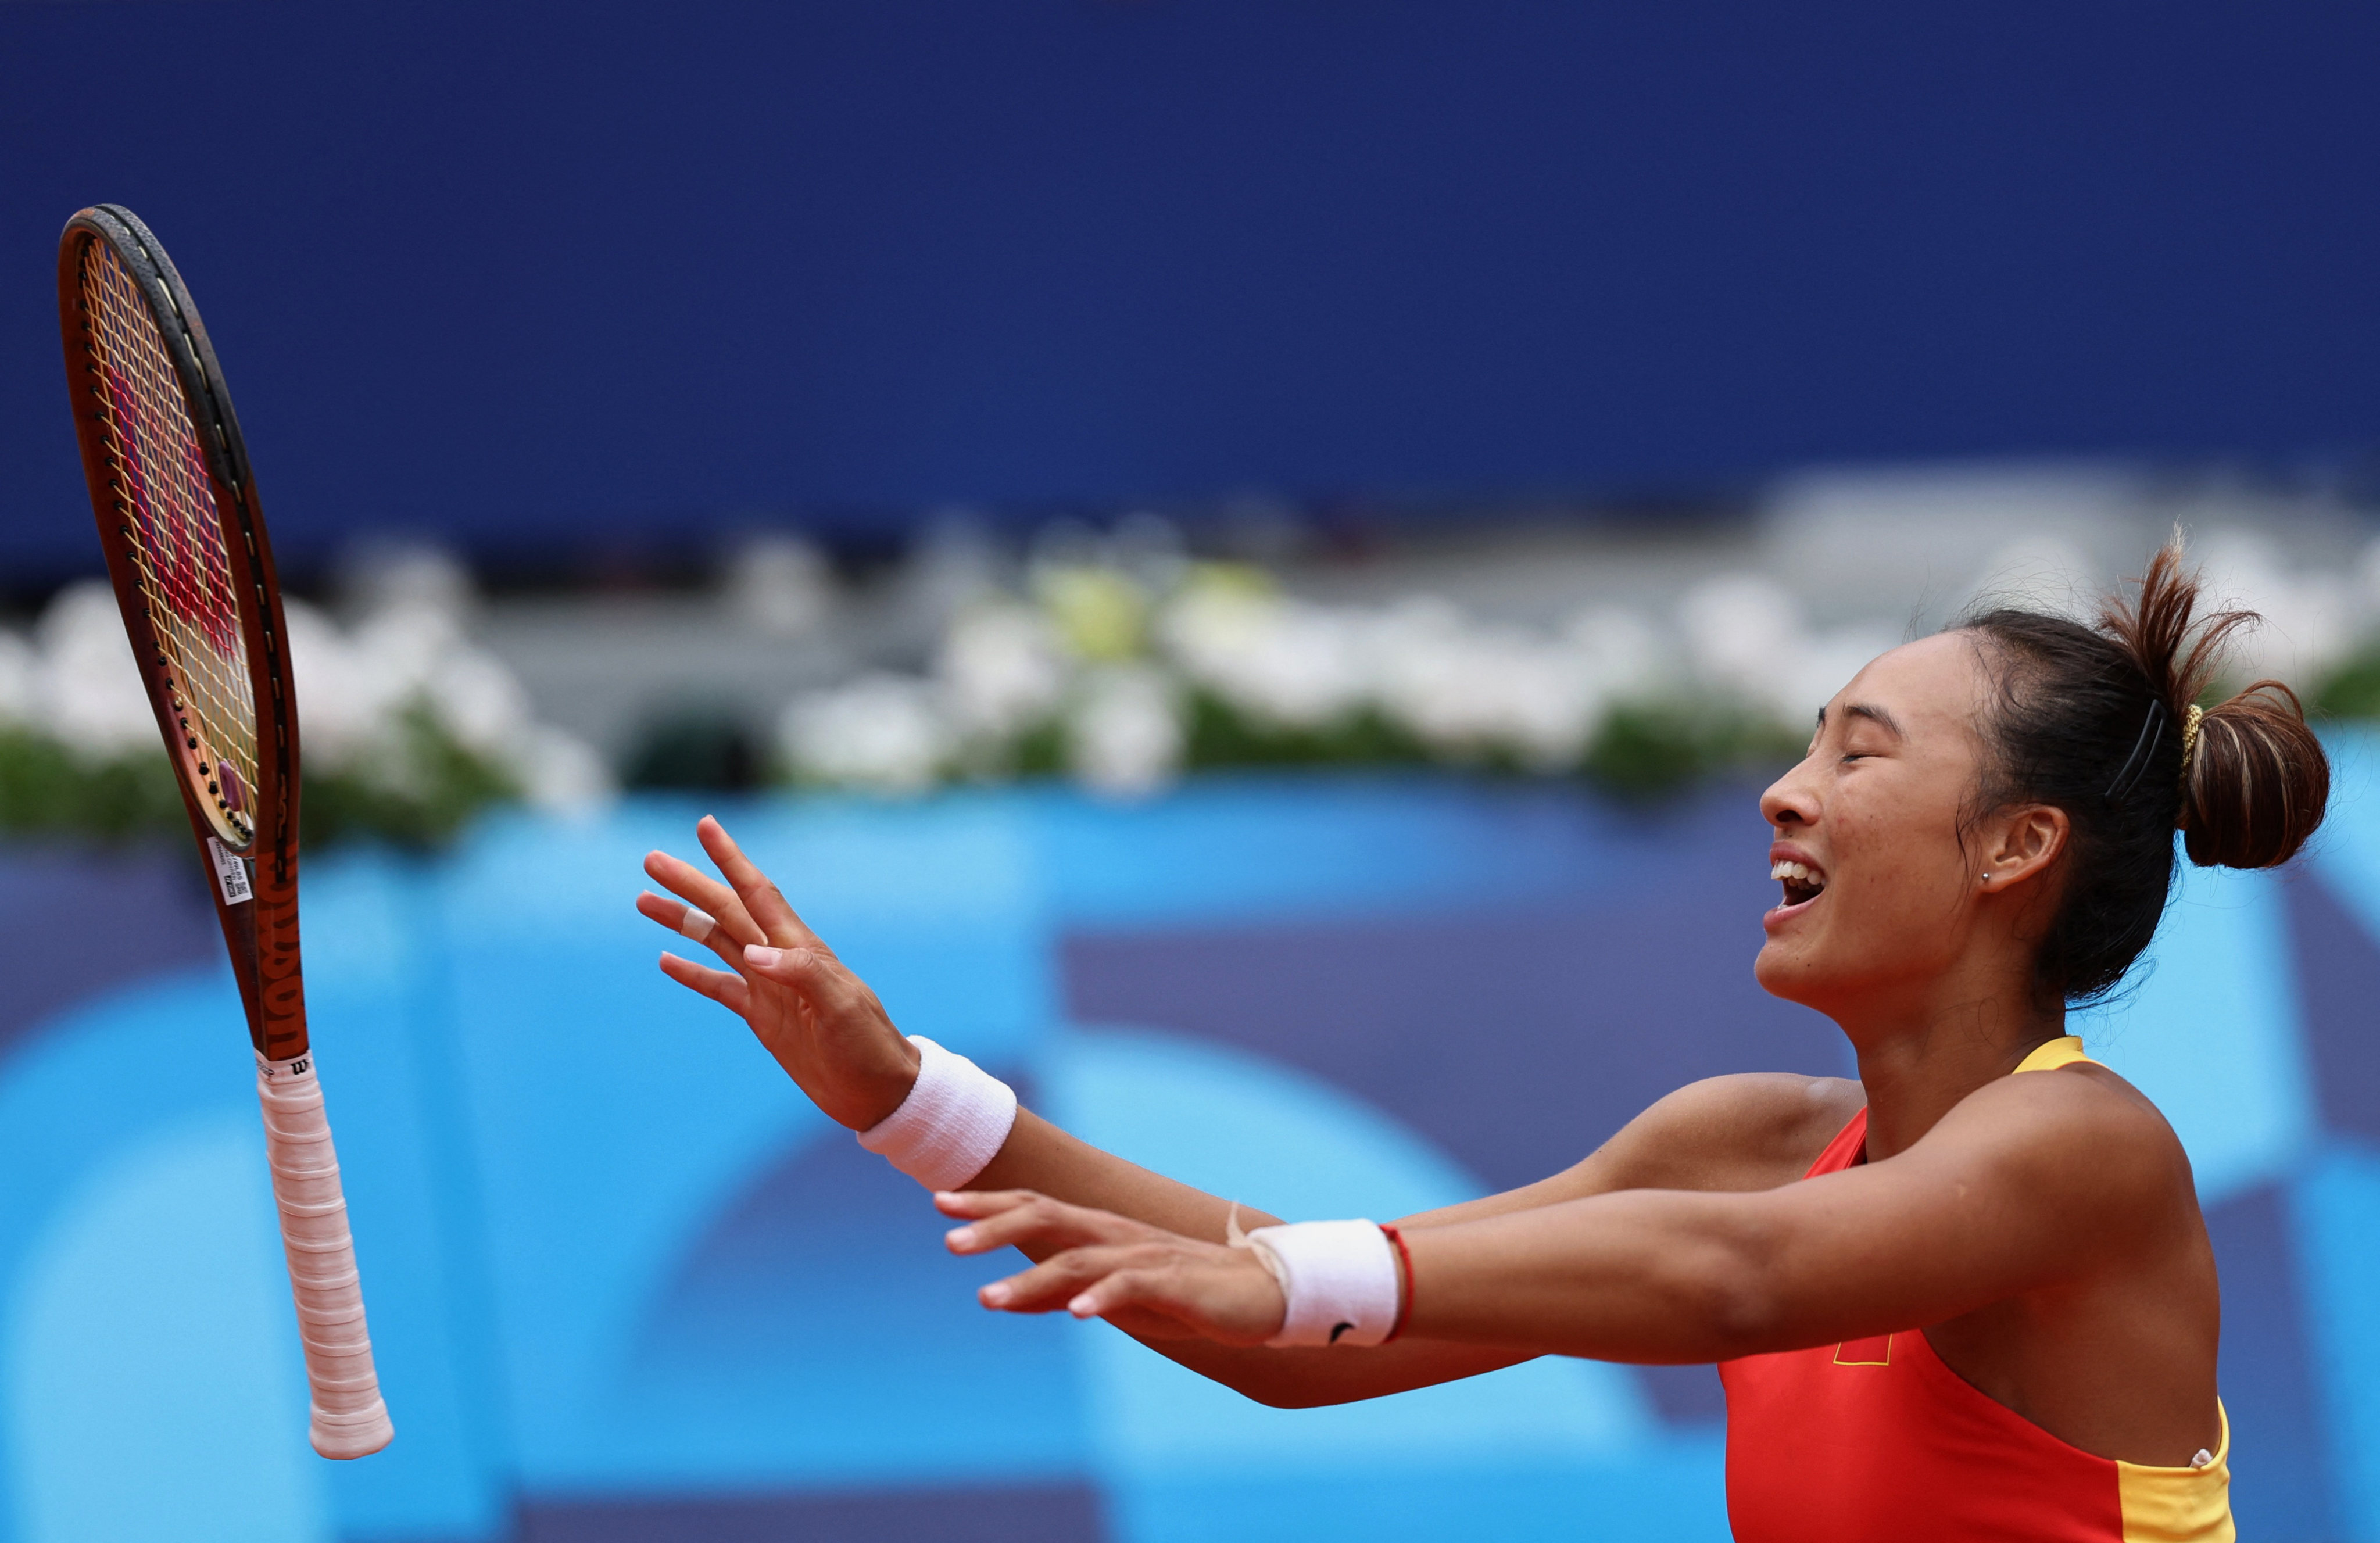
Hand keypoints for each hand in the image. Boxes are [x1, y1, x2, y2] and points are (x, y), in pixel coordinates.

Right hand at [639, 815, 920, 1129]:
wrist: (878, 1091)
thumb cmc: (868, 1044)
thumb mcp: (841, 1007)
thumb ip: (801, 974)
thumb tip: (753, 953)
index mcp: (799, 948)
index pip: (758, 893)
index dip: (731, 859)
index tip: (706, 825)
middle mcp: (780, 960)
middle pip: (726, 911)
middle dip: (690, 884)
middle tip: (650, 859)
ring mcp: (769, 987)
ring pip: (716, 942)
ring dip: (682, 920)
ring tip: (644, 900)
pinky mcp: (764, 1017)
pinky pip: (719, 986)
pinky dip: (692, 972)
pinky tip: (665, 960)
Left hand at [939, 1189, 1288, 1345]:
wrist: (1261, 1293)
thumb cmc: (1182, 1292)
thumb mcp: (1107, 1292)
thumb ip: (1057, 1292)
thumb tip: (1003, 1296)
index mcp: (1099, 1232)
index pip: (1035, 1207)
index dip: (989, 1205)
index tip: (940, 1203)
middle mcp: (1116, 1235)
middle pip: (1047, 1217)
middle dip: (995, 1226)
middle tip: (947, 1241)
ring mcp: (1145, 1256)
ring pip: (1079, 1259)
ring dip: (1031, 1277)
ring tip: (987, 1297)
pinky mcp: (1175, 1283)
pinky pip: (1133, 1287)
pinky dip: (1103, 1298)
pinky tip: (1078, 1315)